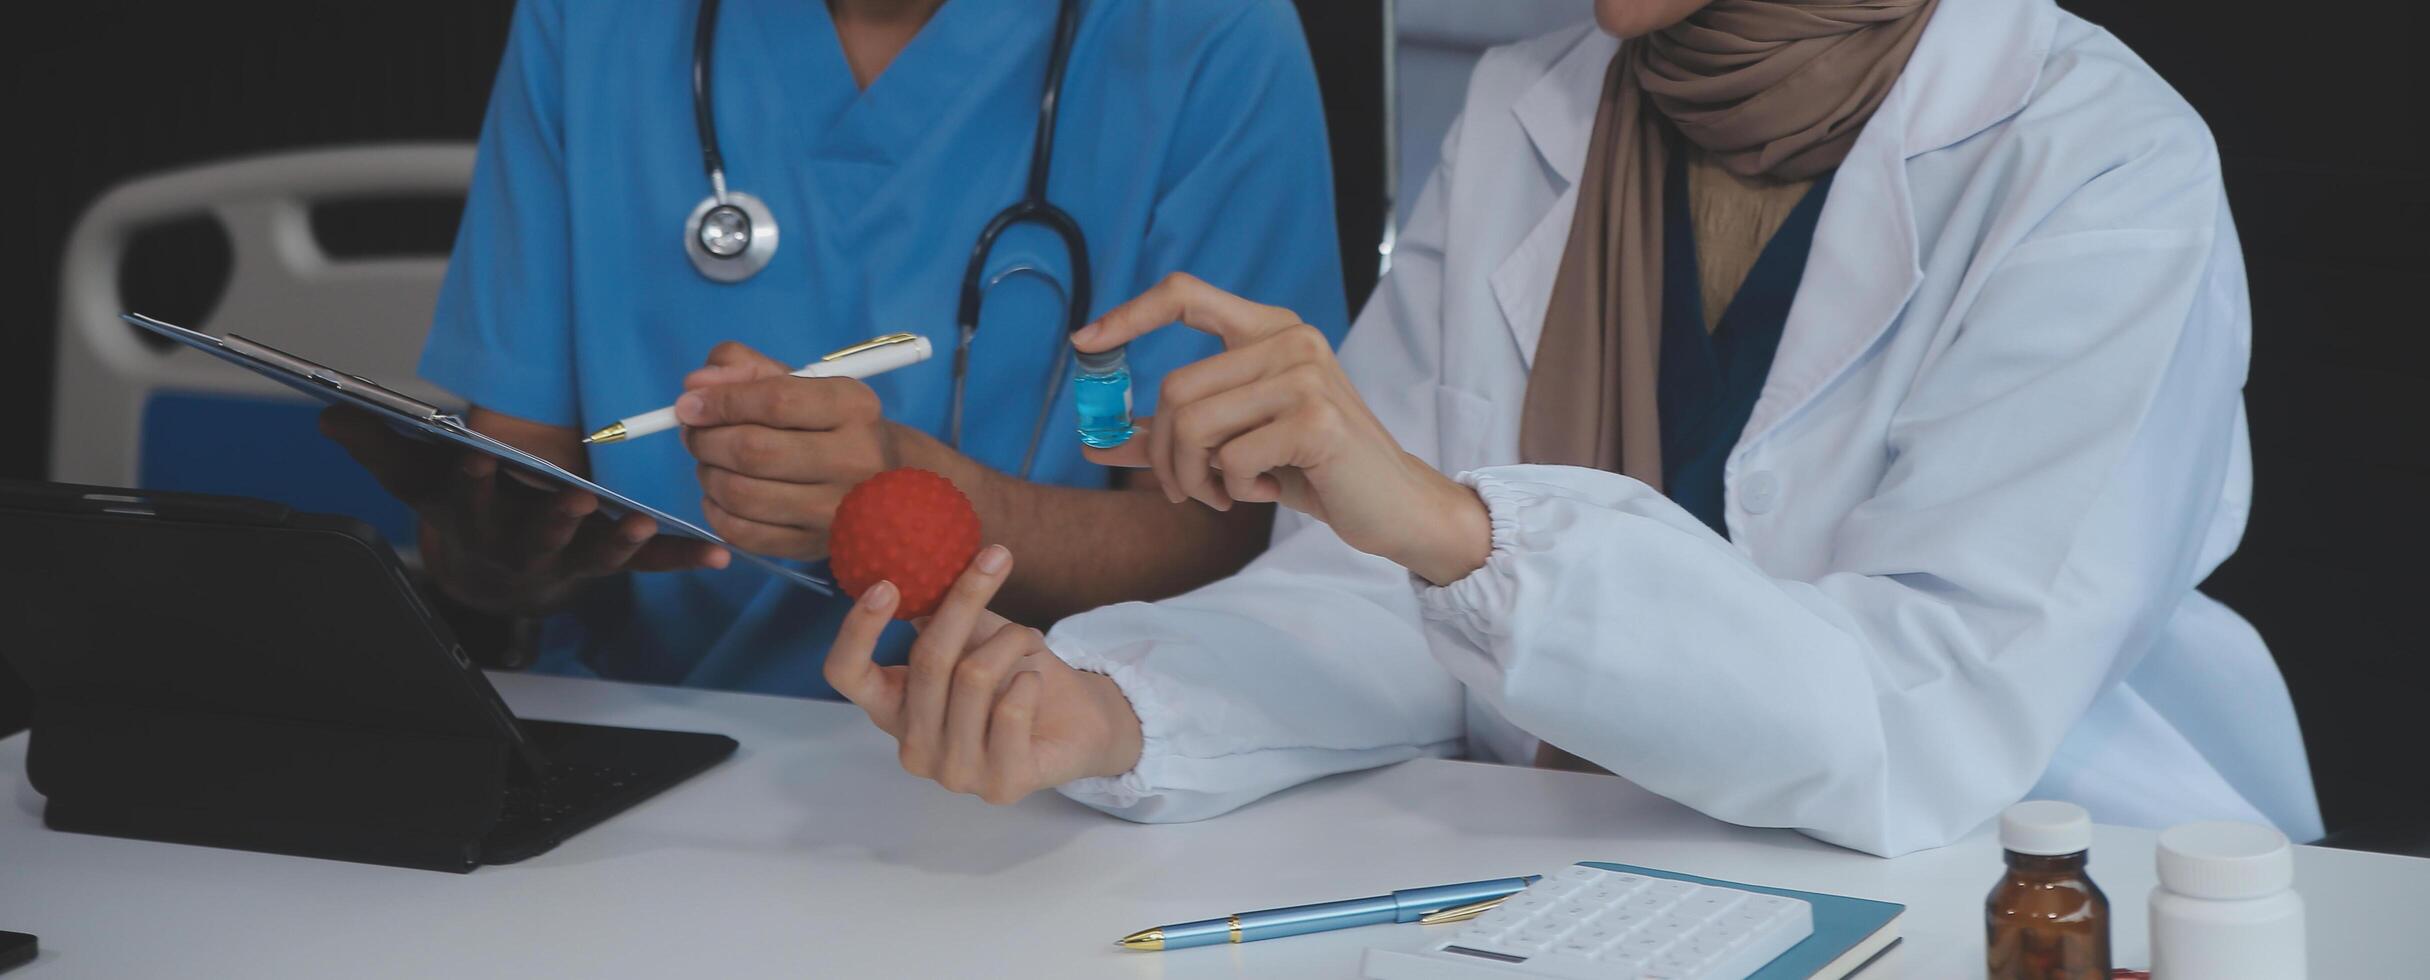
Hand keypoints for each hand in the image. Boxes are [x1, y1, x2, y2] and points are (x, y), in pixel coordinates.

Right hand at [320, 406, 728, 614]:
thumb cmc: (461, 509)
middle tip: (574, 497)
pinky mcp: (609, 565)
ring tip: (645, 524)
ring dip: (620, 541)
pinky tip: (718, 556)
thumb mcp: (417, 478)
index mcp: (476, 522)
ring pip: (595, 555)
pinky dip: (682, 560)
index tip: (478, 457)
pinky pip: (648, 567)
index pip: (468, 501)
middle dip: (555, 519)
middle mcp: (523, 548)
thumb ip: (378, 445)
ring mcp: (570, 561)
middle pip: (537, 536)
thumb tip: (331, 415)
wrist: (491, 571)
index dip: (471, 481)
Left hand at [676, 342, 902, 559]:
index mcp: (853, 408)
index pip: (776, 401)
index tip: (688, 405)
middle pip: (754, 451)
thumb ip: (744, 369)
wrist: (884, 479)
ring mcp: (835, 510)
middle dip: (706, 440)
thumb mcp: (801, 382)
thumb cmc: (831, 423)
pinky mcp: (814, 545)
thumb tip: (695, 387)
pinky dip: (716, 512)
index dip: (721, 402)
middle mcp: (854, 459)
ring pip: (743, 494)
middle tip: (694, 435)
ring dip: (708, 475)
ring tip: (709, 463)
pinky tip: (720, 496)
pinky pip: (745, 534)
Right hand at [825, 545, 1143, 803]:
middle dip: (964, 602)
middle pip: (927, 660)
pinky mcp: (1001, 785)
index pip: (846, 674)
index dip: (858, 630)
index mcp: (893, 708)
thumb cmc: (1016, 675)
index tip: (886, 584)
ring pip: (972, 678)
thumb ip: (944, 611)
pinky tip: (1033, 681)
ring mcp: (954, 773)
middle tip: (995, 559)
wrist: (1079, 722)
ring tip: (1025, 639)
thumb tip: (921, 565)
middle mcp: (914, 747)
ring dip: (1009, 641)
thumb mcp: (975, 636)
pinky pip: (1010, 711)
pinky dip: (1028, 679)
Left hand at [1073, 273, 1491, 584]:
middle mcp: (1289, 339)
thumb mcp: (1235, 446)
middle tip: (1186, 490)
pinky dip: (1233, 489)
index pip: (1184, 295)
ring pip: (1194, 425)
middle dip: (1165, 454)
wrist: (1393, 505)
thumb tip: (1094, 440)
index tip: (1083, 344)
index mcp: (1268, 330)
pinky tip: (1266, 490)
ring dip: (1195, 478)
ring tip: (1225, 494)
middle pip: (1175, 389)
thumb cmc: (1313, 468)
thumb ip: (1171, 436)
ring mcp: (1305, 375)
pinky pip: (1230, 459)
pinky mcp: (1316, 419)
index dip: (1128, 315)